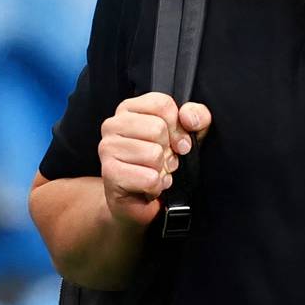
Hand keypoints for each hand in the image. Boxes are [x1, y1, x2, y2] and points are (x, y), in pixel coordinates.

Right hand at [97, 93, 212, 229]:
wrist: (137, 201)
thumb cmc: (159, 164)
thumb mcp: (186, 135)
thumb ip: (196, 117)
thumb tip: (188, 117)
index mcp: (130, 109)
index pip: (162, 104)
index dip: (178, 126)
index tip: (176, 141)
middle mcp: (113, 124)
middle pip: (157, 128)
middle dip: (168, 150)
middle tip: (162, 160)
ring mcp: (108, 148)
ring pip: (154, 154)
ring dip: (162, 170)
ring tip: (154, 172)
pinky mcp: (109, 172)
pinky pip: (149, 177)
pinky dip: (156, 185)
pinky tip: (148, 186)